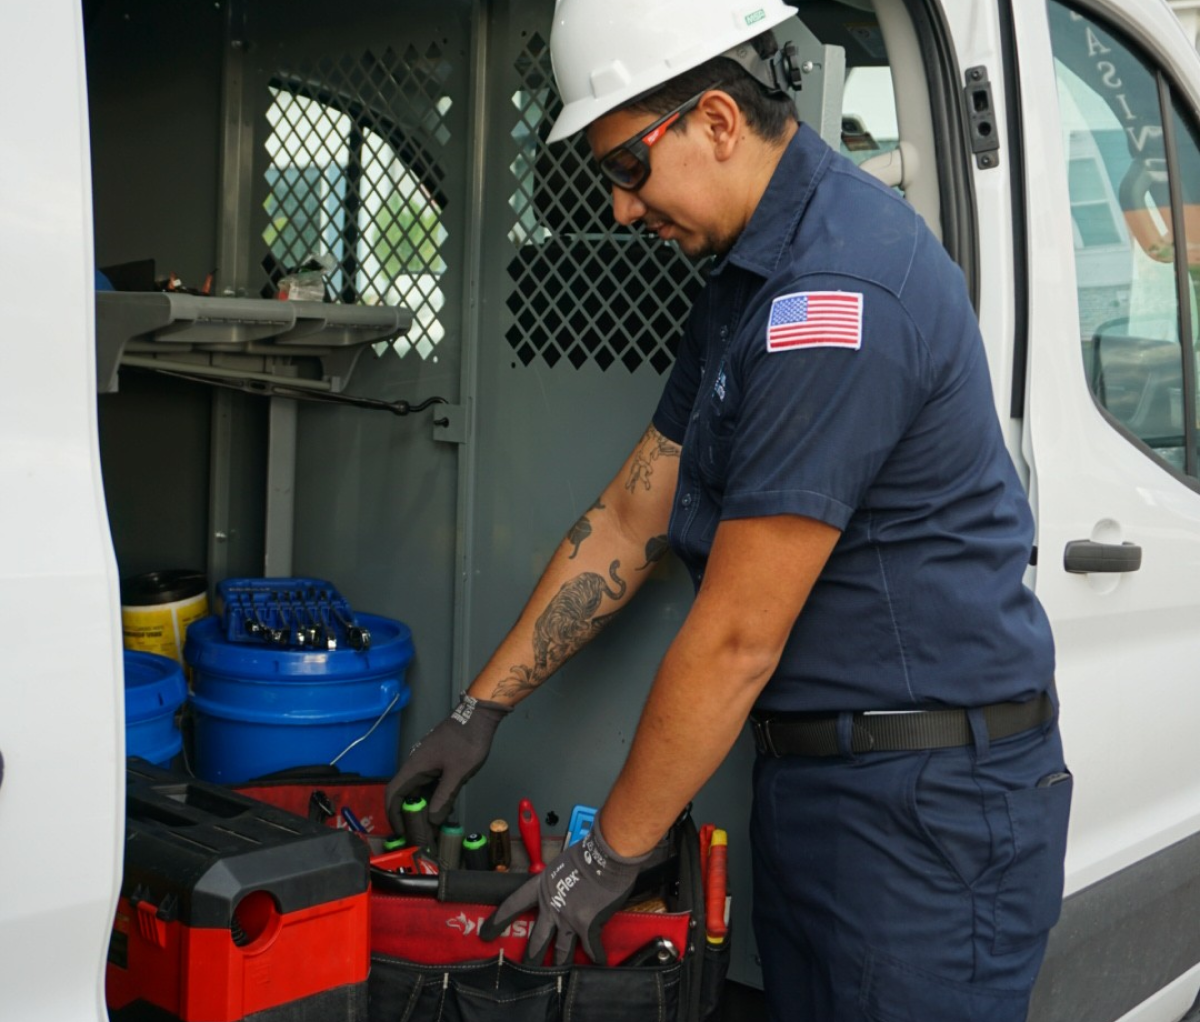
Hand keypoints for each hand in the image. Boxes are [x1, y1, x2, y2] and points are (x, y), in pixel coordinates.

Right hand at [384, 694, 509, 833]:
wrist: (478, 717)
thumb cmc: (467, 741)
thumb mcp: (457, 773)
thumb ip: (444, 797)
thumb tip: (433, 820)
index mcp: (415, 767)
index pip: (393, 794)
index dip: (393, 815)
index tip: (401, 832)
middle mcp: (416, 766)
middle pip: (404, 795)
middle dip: (409, 816)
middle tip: (419, 834)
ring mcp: (426, 764)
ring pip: (418, 791)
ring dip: (422, 808)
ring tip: (431, 827)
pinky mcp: (437, 763)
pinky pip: (429, 785)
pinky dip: (432, 798)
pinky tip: (443, 809)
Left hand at [480, 820, 649, 964]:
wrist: (605, 856)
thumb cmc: (587, 855)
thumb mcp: (562, 865)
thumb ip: (557, 882)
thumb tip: (562, 891)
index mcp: (541, 887)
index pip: (513, 905)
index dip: (499, 920)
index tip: (486, 933)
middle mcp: (551, 906)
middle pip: (537, 938)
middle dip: (531, 958)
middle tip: (524, 970)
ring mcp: (568, 918)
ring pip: (561, 950)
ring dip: (560, 963)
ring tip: (557, 975)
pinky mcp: (587, 926)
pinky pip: (590, 948)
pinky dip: (596, 956)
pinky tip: (598, 962)